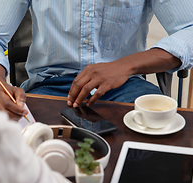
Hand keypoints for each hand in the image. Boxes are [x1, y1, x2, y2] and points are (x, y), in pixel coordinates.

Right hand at [0, 63, 27, 120]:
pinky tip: (15, 116)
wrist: (0, 92)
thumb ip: (20, 96)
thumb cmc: (9, 91)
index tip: (25, 112)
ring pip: (5, 118)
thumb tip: (21, 106)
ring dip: (14, 118)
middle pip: (5, 112)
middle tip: (23, 114)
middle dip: (16, 115)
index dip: (17, 109)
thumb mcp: (17, 90)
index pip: (7, 103)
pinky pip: (4, 120)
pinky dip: (12, 119)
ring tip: (19, 114)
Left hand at [67, 48, 181, 106]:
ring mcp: (99, 78)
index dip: (71, 90)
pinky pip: (96, 94)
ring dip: (80, 99)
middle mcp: (92, 72)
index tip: (69, 97)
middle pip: (78, 85)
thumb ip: (87, 76)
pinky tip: (89, 103)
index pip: (76, 80)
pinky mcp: (106, 84)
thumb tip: (79, 87)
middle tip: (70, 103)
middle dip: (73, 96)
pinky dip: (91, 100)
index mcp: (88, 69)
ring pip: (85, 90)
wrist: (123, 66)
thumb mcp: (96, 68)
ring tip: (77, 105)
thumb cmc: (109, 69)